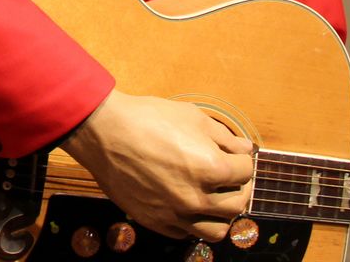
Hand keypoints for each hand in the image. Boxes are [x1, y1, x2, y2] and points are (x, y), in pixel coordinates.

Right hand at [61, 90, 254, 240]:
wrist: (103, 132)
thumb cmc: (147, 118)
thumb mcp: (191, 116)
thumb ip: (224, 136)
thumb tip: (244, 149)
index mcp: (211, 167)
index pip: (246, 171)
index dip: (242, 160)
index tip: (235, 156)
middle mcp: (197, 196)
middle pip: (238, 204)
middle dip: (239, 188)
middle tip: (229, 178)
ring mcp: (176, 213)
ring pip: (217, 230)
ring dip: (220, 215)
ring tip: (212, 199)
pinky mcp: (155, 221)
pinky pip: (186, 234)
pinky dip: (192, 223)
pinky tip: (187, 206)